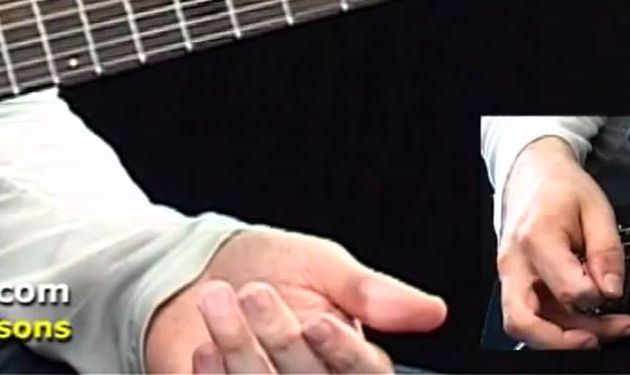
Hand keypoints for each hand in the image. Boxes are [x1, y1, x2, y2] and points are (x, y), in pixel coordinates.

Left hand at [145, 229, 446, 372]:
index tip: (316, 322)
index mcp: (349, 357)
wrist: (198, 272)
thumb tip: (432, 311)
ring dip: (240, 347)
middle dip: (280, 338)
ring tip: (217, 297)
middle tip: (255, 292)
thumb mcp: (321, 264)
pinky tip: (205, 347)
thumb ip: (369, 292)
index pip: (363, 372)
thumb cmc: (268, 266)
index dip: (342, 352)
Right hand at [497, 136, 629, 348]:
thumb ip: (607, 252)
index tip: (615, 290)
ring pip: (525, 324)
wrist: (531, 173)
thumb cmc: (561, 187)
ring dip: (565, 337)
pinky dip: (557, 326)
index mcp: (537, 238)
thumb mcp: (597, 209)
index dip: (598, 298)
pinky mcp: (512, 281)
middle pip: (524, 321)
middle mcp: (515, 261)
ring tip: (605, 330)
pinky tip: (586, 321)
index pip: (567, 290)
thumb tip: (611, 290)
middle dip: (565, 341)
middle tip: (600, 337)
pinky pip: (530, 314)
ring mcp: (509, 274)